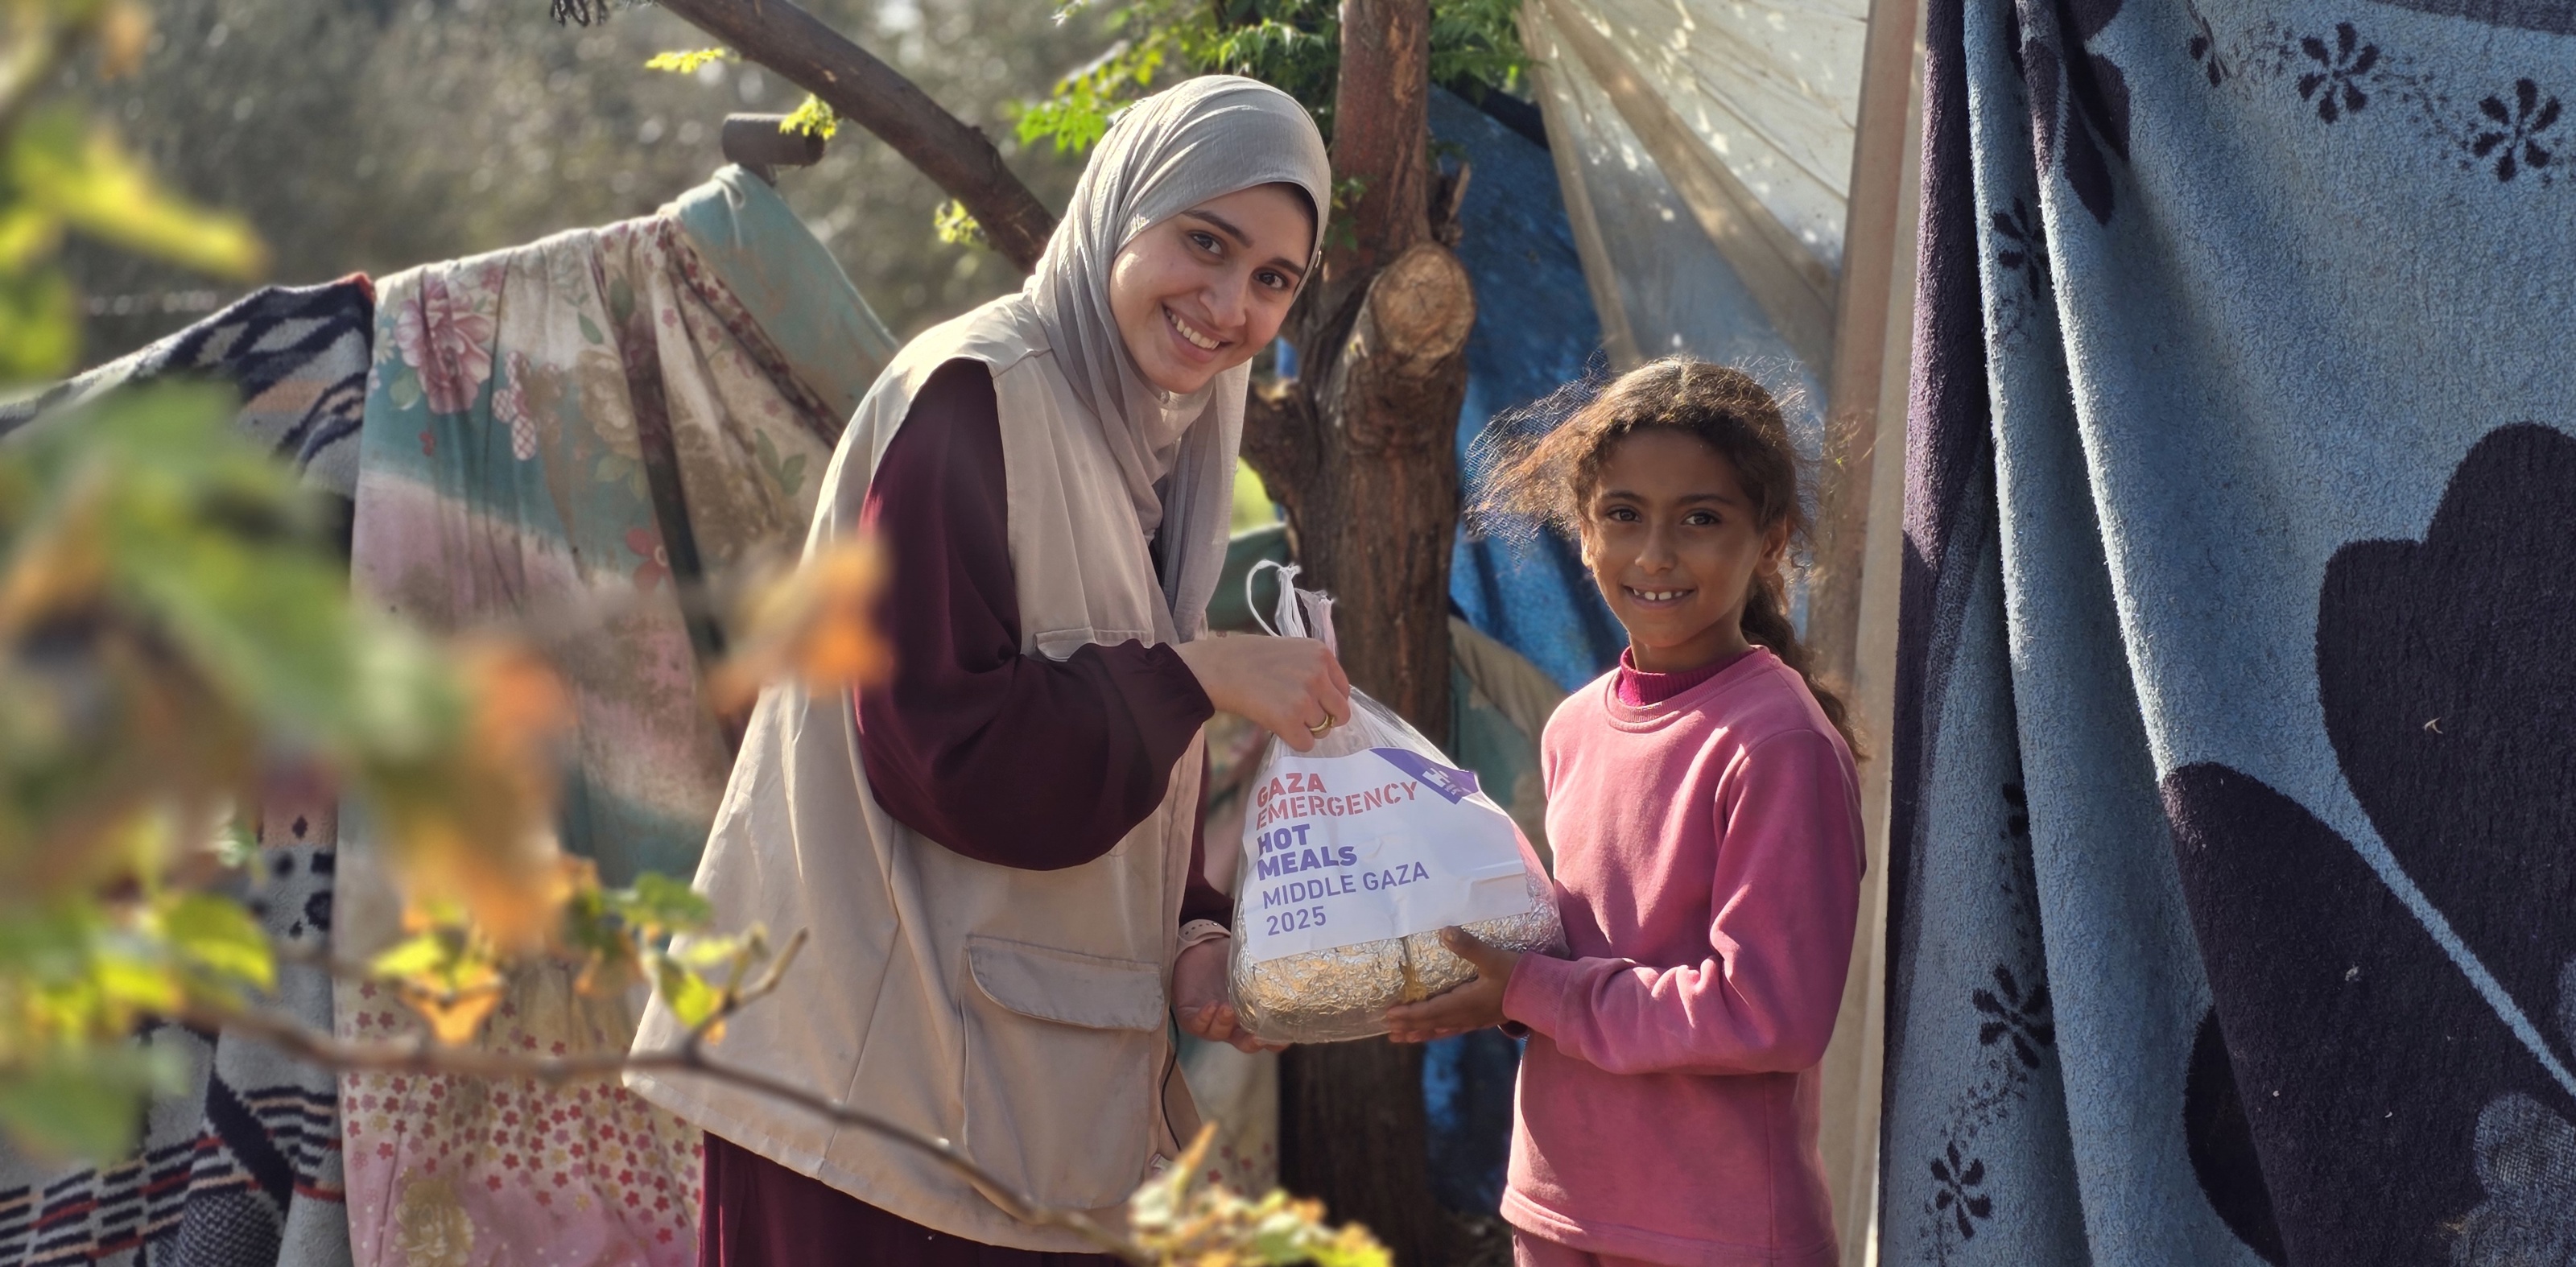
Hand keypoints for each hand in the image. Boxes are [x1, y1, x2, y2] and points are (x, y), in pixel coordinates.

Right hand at [1173, 633, 1351, 752]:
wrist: (1219, 667)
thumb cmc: (1249, 658)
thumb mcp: (1292, 651)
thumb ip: (1314, 669)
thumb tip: (1333, 700)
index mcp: (1321, 655)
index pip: (1344, 691)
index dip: (1329, 701)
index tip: (1312, 703)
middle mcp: (1318, 675)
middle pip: (1340, 713)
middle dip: (1324, 719)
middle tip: (1301, 717)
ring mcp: (1305, 698)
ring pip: (1323, 730)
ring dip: (1305, 729)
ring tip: (1282, 716)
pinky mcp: (1290, 720)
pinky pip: (1306, 743)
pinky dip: (1293, 740)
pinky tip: (1278, 727)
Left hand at [1173, 937, 1282, 1052]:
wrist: (1198, 951)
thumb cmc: (1228, 959)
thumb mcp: (1248, 964)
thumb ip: (1264, 966)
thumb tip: (1284, 953)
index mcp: (1250, 1016)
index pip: (1267, 1036)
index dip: (1277, 1040)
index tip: (1286, 1036)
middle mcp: (1232, 1025)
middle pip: (1245, 1043)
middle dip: (1252, 1042)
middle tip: (1259, 1036)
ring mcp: (1211, 1022)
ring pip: (1219, 1033)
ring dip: (1225, 1023)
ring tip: (1229, 1008)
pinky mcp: (1190, 1016)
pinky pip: (1197, 1024)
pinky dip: (1205, 1017)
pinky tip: (1212, 1006)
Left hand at [1384, 927, 1520, 1042]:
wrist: (1542, 993)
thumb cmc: (1518, 975)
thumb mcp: (1493, 957)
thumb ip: (1469, 946)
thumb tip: (1445, 932)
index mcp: (1464, 1003)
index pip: (1429, 1011)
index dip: (1408, 1014)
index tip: (1389, 1015)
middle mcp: (1466, 1016)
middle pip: (1431, 1024)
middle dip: (1409, 1026)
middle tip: (1388, 1030)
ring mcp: (1474, 1020)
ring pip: (1441, 1030)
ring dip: (1421, 1034)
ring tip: (1403, 1039)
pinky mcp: (1482, 1019)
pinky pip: (1454, 1030)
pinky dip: (1439, 1033)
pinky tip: (1437, 1033)